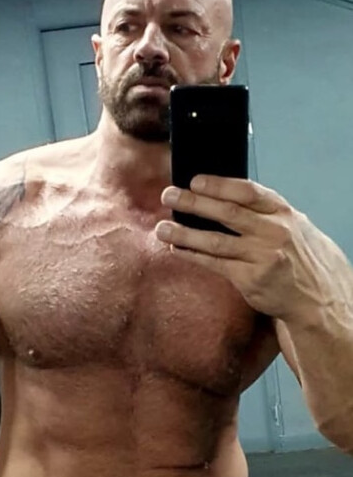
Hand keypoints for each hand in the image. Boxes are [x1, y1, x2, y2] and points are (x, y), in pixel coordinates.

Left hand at [156, 175, 351, 320]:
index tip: (194, 180)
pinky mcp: (251, 279)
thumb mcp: (290, 225)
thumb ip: (260, 212)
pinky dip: (193, 255)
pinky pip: (215, 264)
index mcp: (282, 212)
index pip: (247, 192)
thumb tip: (216, 195)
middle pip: (227, 213)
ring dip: (184, 233)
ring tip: (161, 228)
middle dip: (194, 203)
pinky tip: (177, 248)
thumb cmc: (295, 256)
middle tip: (167, 195)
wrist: (317, 296)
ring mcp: (263, 256)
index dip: (218, 185)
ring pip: (216, 241)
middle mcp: (274, 232)